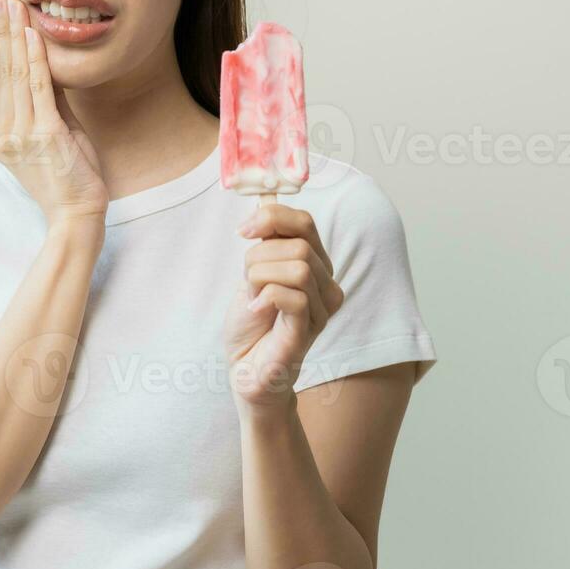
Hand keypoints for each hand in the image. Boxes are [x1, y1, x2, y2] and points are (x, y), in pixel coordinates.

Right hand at [0, 0, 108, 225]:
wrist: (76, 214)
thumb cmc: (70, 176)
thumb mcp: (55, 131)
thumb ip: (47, 101)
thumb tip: (45, 64)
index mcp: (2, 133)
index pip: (0, 79)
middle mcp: (5, 132)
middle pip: (3, 72)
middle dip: (1, 31)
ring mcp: (21, 135)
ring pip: (17, 76)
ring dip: (15, 36)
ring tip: (13, 6)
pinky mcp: (43, 135)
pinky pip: (38, 90)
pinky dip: (35, 60)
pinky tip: (32, 36)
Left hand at [222, 203, 344, 409]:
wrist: (245, 368)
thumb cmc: (252, 322)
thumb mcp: (254, 271)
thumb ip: (265, 241)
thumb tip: (262, 200)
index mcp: (315, 264)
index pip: (304, 221)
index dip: (271, 218)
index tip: (243, 232)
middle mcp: (327, 284)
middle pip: (297, 245)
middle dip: (258, 257)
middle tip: (247, 281)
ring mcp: (322, 309)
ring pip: (297, 268)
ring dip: (260, 278)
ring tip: (253, 298)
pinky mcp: (310, 330)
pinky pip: (295, 296)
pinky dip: (265, 297)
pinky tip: (256, 309)